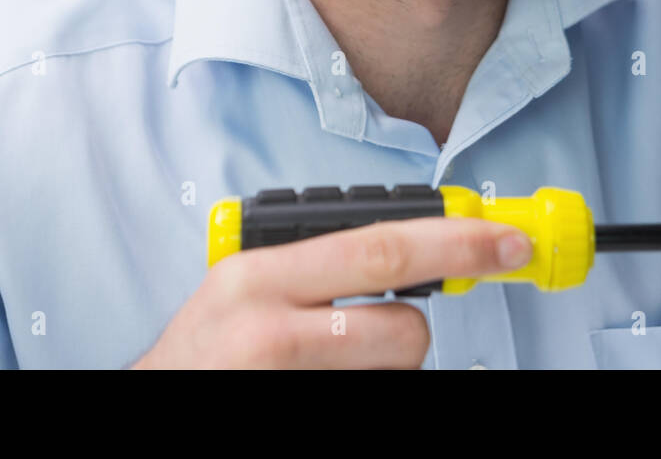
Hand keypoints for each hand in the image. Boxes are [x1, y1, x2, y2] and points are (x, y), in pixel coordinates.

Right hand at [131, 217, 532, 367]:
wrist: (151, 402)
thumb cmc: (204, 351)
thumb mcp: (246, 287)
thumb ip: (322, 265)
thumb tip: (422, 250)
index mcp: (258, 275)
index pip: (382, 248)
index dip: (459, 242)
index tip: (509, 241)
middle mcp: (269, 331)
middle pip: (403, 328)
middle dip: (434, 317)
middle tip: (456, 296)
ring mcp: (282, 384)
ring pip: (396, 370)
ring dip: (387, 365)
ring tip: (334, 360)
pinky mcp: (301, 420)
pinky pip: (371, 399)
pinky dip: (366, 387)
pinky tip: (326, 380)